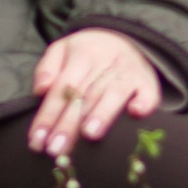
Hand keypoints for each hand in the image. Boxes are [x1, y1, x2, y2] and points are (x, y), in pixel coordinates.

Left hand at [28, 26, 165, 156]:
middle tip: (57, 150)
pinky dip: (144, 102)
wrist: (126, 37)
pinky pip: (149, 93)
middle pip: (84, 96)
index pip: (62, 88)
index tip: (38, 141)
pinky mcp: (148, 82)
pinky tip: (136, 113)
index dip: (48, 115)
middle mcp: (105, 63)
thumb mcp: (63, 49)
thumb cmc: (88, 52)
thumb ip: (47, 68)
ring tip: (90, 134)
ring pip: (114, 93)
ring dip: (102, 113)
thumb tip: (40, 90)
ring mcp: (129, 72)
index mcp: (82, 55)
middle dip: (69, 125)